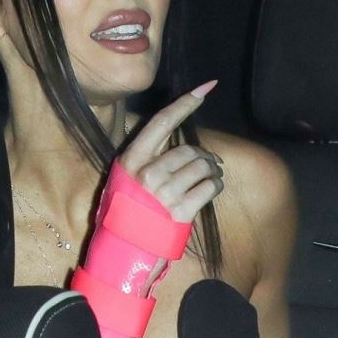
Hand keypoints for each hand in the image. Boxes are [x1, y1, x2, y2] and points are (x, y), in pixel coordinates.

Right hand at [119, 81, 223, 223]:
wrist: (122, 250)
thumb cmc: (125, 212)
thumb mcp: (126, 178)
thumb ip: (148, 157)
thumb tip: (179, 144)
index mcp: (131, 160)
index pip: (162, 122)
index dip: (186, 102)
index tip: (207, 87)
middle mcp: (147, 173)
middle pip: (189, 150)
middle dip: (205, 156)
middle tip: (210, 164)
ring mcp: (164, 193)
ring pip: (202, 167)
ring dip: (212, 171)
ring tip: (210, 177)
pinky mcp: (180, 212)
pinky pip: (209, 188)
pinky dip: (215, 186)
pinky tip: (210, 189)